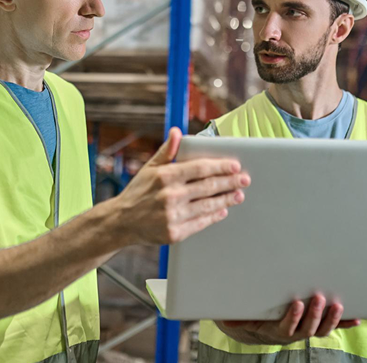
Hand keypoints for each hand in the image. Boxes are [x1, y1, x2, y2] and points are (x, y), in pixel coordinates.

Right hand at [114, 127, 249, 244]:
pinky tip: (223, 210)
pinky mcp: (174, 233)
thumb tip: (177, 132)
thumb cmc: (138, 191)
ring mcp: (173, 216)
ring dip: (226, 200)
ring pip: (207, 206)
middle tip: (244, 179)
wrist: (121, 221)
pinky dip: (214, 216)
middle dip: (230, 182)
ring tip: (239, 194)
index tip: (235, 165)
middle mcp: (170, 195)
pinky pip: (200, 223)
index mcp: (165, 176)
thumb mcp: (150, 167)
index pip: (200, 169)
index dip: (220, 166)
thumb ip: (167, 151)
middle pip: (208, 187)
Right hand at [217, 295, 360, 345]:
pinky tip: (356, 318)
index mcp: (276, 330)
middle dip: (315, 315)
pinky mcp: (317, 326)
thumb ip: (237, 319)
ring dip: (332, 319)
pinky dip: (345, 323)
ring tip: (338, 305)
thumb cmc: (251, 317)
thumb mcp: (242, 317)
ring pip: (321, 330)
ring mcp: (307, 330)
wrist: (261, 327)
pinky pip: (333, 327)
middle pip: (307, 329)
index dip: (292, 318)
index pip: (286, 328)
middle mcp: (294, 333)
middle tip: (320, 298)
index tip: (296, 304)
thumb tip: (228, 322)